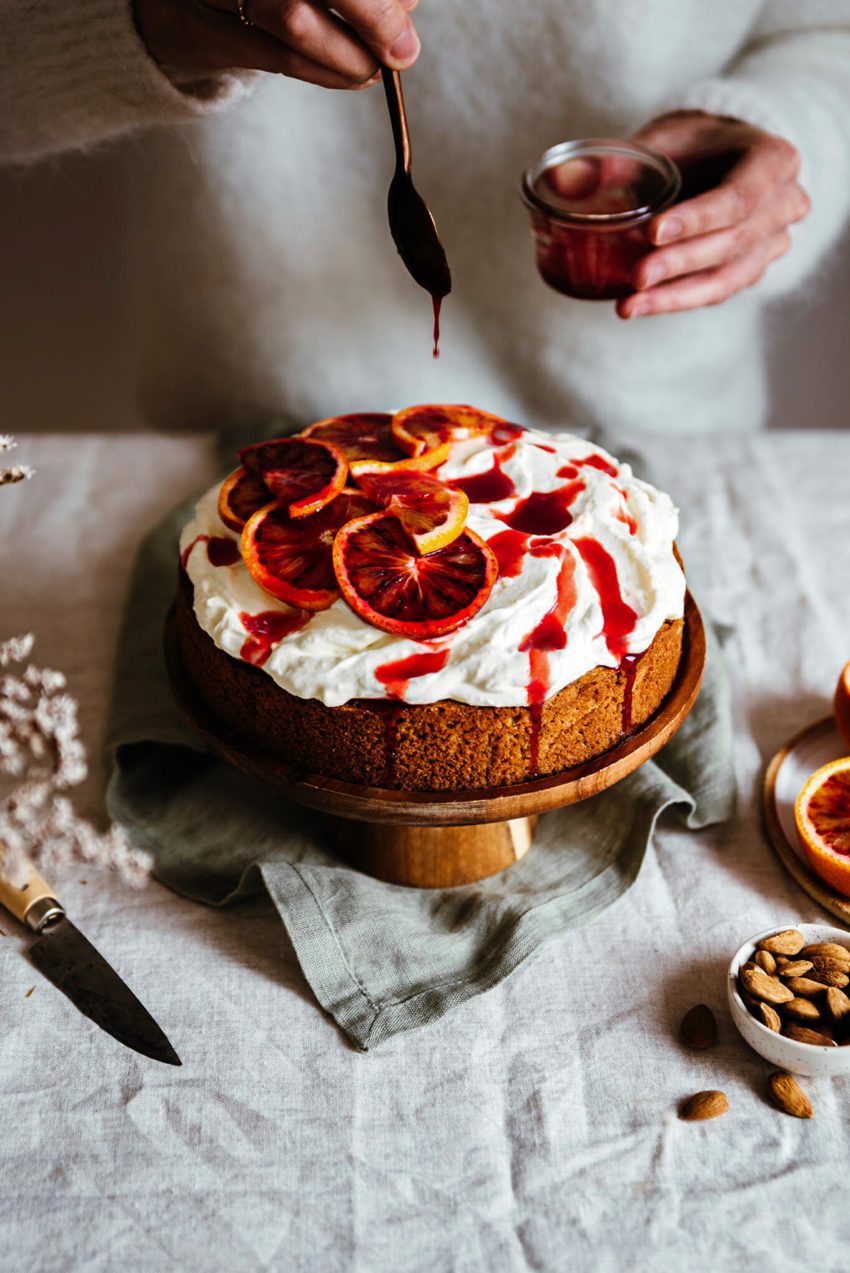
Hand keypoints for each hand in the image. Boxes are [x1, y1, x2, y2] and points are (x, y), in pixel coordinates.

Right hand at [133, 0, 420, 88]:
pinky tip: (357, 76)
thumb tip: (406, 7)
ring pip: (293, 20)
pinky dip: (328, 74)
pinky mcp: (201, 32)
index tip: (408, 5)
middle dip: (370, 14)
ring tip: (379, 65)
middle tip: (402, 47)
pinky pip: (277, 61)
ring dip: (350, 53)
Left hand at [617, 111, 809, 318]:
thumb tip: (561, 181)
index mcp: (774, 160)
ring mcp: (774, 242)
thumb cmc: (690, 143)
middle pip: (733, 243)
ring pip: (727, 279)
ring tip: (628, 306)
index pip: (740, 197)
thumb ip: (616, 162)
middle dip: (680, 264)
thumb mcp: (659, 139)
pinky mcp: (752, 270)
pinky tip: (639, 306)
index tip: (652, 233)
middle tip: (635, 278)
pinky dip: (676, 301)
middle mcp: (786, 204)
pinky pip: (716, 292)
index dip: (698, 219)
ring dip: (674, 296)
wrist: (716, 159)